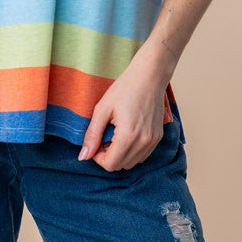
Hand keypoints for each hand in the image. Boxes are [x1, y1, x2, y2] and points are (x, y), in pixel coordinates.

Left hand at [77, 49, 173, 171]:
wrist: (150, 76)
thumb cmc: (125, 88)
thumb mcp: (102, 109)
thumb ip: (92, 135)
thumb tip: (83, 156)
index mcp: (128, 136)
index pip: (110, 164)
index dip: (98, 157)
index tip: (96, 142)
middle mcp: (143, 142)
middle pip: (120, 166)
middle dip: (108, 156)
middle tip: (104, 137)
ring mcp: (153, 141)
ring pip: (132, 163)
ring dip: (120, 155)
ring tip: (115, 135)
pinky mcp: (158, 137)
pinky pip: (142, 156)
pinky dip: (131, 151)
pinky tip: (126, 135)